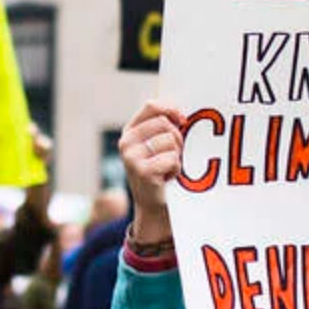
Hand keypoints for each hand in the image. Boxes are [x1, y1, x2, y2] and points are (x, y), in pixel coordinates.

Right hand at [119, 101, 185, 241]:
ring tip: (168, 167)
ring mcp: (132, 158)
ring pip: (171, 141)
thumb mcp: (155, 143)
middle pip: (165, 123)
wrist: (151, 203)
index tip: (182, 120)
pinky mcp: (143, 172)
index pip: (152, 105)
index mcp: (129, 131)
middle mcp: (126, 143)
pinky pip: (172, 159)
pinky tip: (167, 177)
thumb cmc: (158, 169)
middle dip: (177, 137)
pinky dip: (176, 169)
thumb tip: (181, 115)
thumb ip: (163, 124)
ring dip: (177, 155)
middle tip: (174, 153)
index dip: (171, 109)